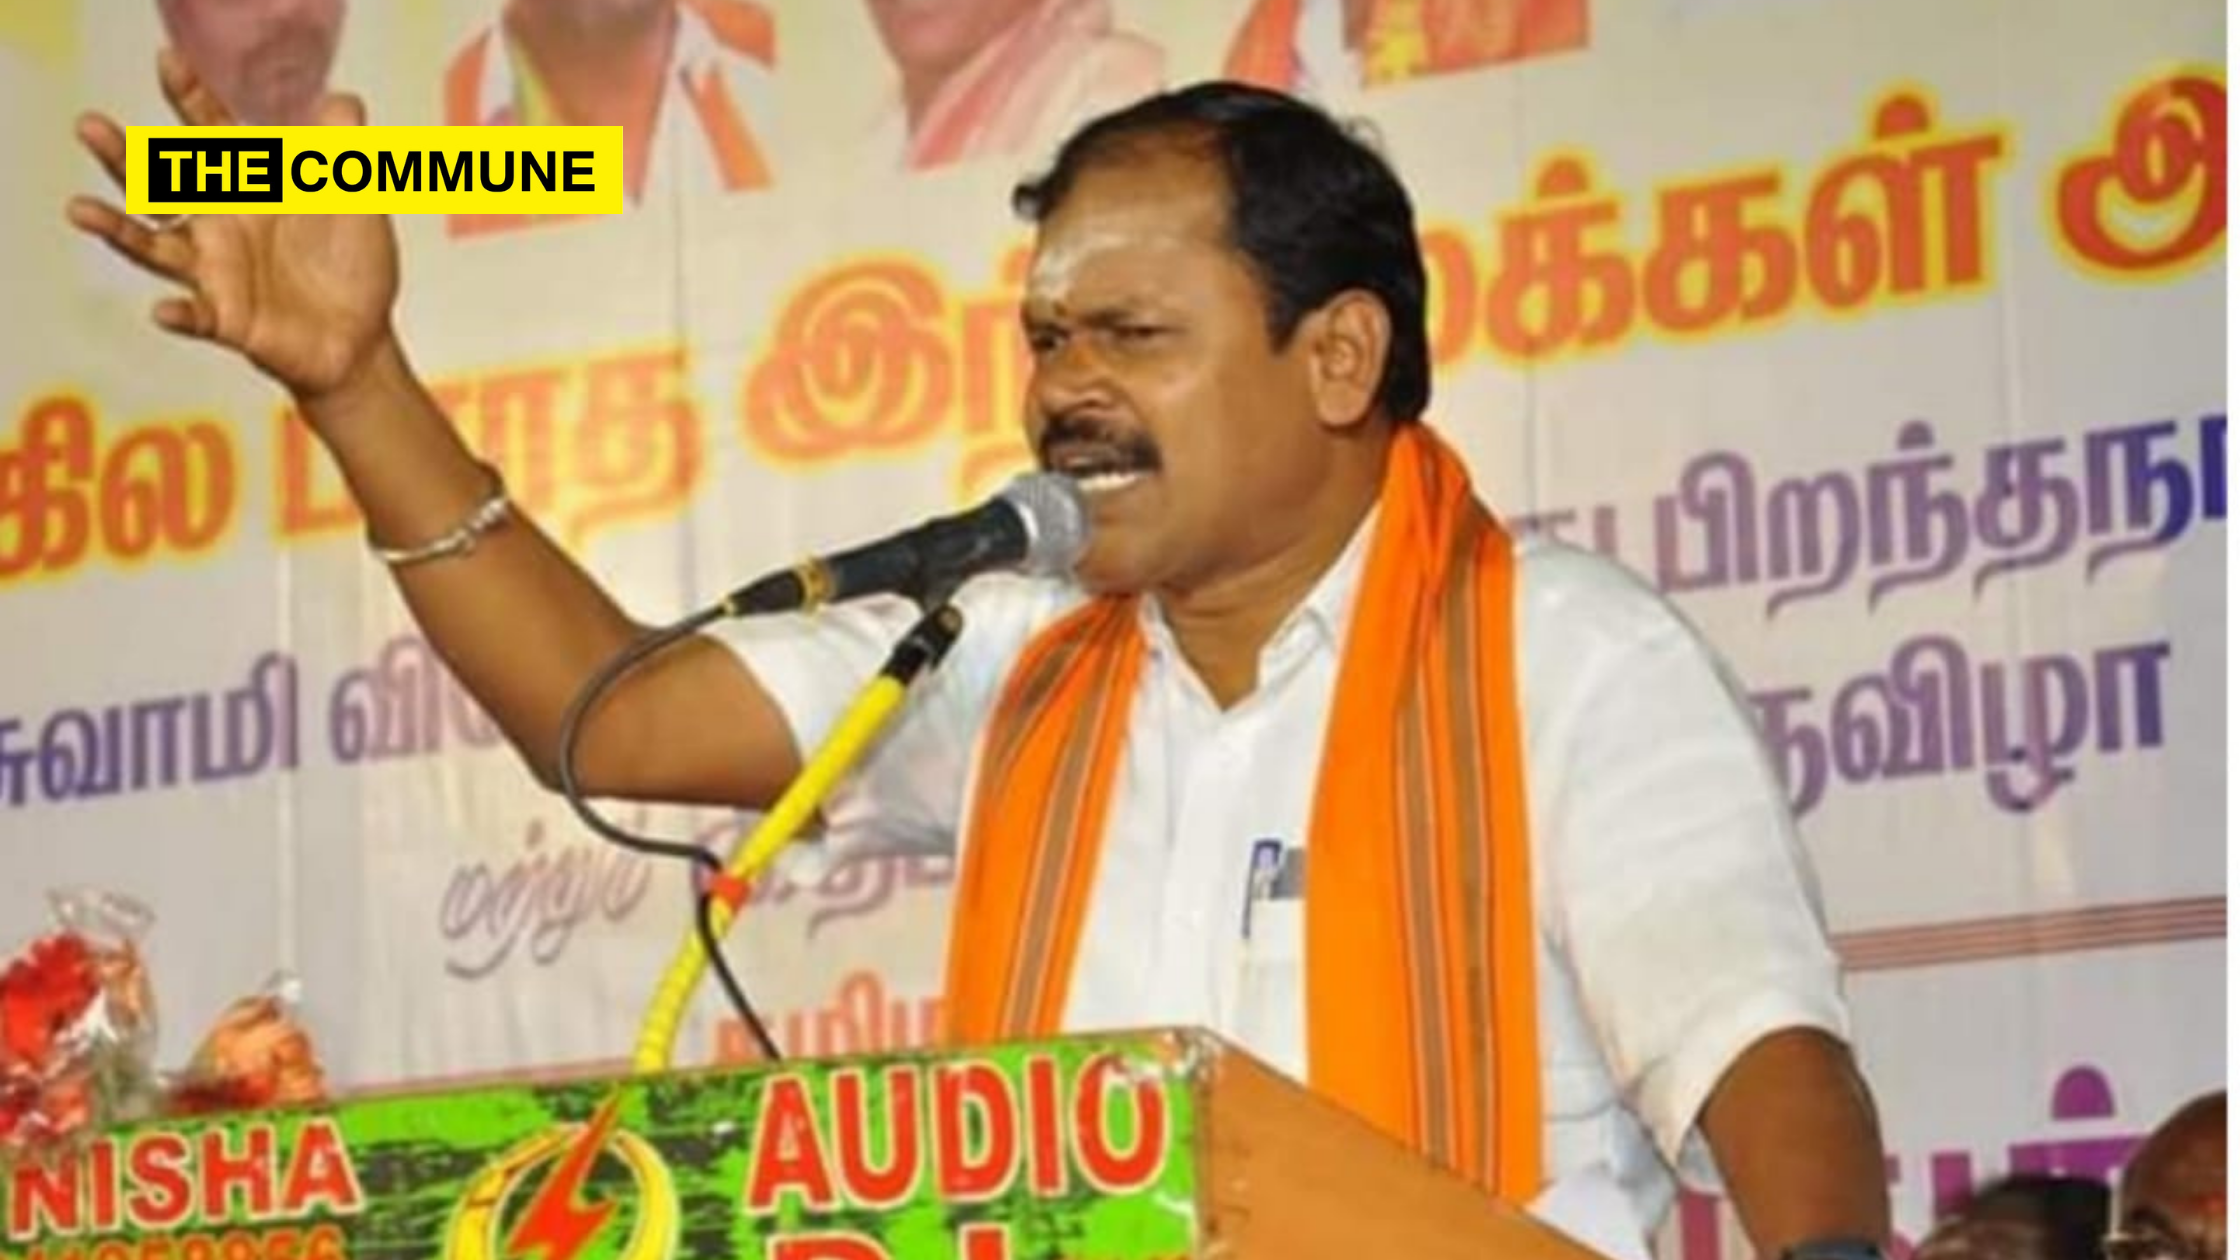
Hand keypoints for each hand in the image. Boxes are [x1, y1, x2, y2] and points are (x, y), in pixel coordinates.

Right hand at [65, 49, 401, 407]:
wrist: (361, 337)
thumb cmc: (351, 264)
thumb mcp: (357, 203)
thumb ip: (345, 154)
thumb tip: (343, 99)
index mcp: (247, 189)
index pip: (213, 136)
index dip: (192, 99)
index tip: (169, 61)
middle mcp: (218, 226)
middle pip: (161, 185)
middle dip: (126, 157)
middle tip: (89, 125)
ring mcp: (216, 274)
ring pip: (154, 248)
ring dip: (118, 230)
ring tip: (81, 209)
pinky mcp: (228, 320)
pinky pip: (196, 316)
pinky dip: (180, 313)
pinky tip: (164, 309)